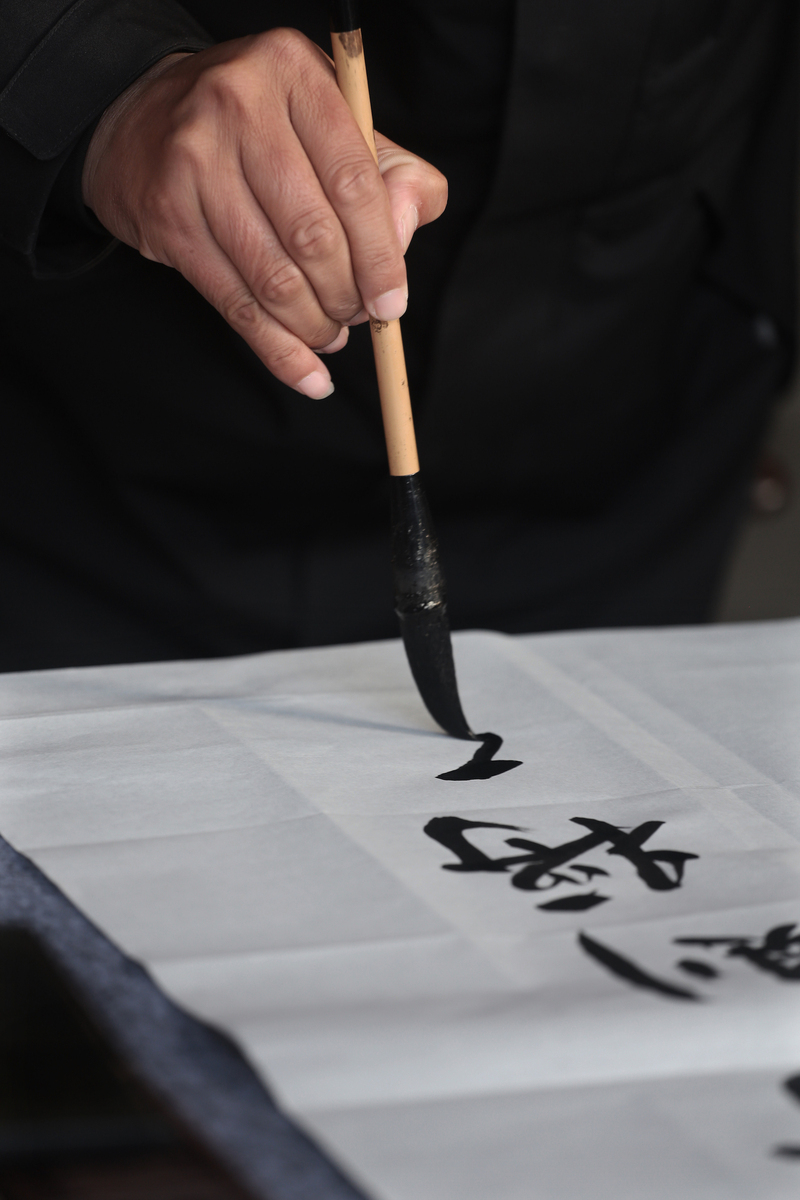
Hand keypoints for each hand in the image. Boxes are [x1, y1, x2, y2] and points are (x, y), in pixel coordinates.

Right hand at [82, 31, 446, 397]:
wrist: (142, 118)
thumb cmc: (259, 126)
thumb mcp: (330, 121)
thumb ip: (389, 172)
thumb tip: (407, 232)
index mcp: (293, 72)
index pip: (353, 181)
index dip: (382, 254)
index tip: (393, 301)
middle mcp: (237, 106)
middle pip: (314, 235)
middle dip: (346, 296)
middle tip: (357, 317)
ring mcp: (194, 161)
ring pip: (274, 277)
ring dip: (313, 326)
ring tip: (330, 336)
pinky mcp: (166, 215)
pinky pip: (234, 303)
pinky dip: (276, 350)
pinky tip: (305, 372)